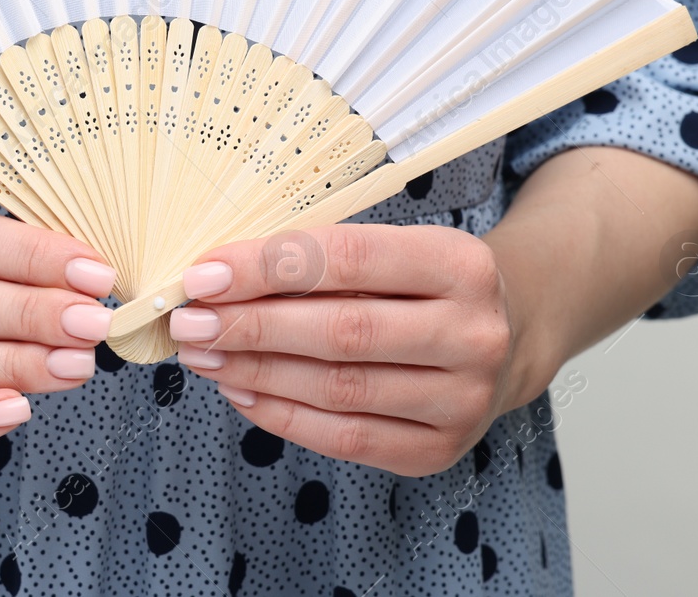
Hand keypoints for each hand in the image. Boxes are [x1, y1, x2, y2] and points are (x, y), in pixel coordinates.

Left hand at [170, 223, 541, 476]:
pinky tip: (240, 389)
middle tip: (189, 322)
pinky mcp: (440, 450)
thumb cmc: (425, 283)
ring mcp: (463, 400)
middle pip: (341, 331)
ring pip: (338, 389)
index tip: (203, 275)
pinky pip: (345, 438)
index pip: (348, 260)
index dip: (266, 268)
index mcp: (461, 264)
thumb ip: (318, 257)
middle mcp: (473, 334)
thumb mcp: (394, 248)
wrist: (508, 336)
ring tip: (204, 354)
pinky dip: (282, 414)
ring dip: (256, 371)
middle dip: (251, 326)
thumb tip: (218, 277)